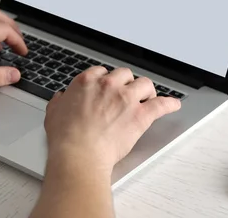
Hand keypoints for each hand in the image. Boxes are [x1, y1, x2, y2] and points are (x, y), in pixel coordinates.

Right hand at [44, 67, 180, 173]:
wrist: (79, 154)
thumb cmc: (66, 137)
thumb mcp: (53, 114)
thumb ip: (59, 102)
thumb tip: (61, 98)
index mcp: (87, 82)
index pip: (102, 72)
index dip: (106, 80)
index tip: (108, 88)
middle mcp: (109, 86)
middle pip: (125, 74)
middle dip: (127, 83)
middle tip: (127, 93)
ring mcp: (127, 99)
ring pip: (145, 84)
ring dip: (146, 90)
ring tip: (148, 97)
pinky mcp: (141, 115)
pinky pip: (161, 105)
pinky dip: (169, 104)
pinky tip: (173, 104)